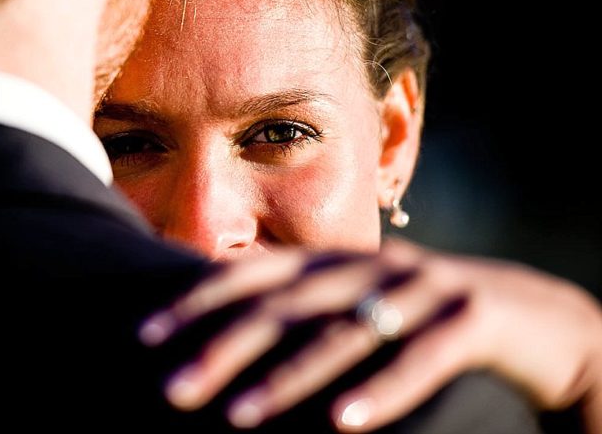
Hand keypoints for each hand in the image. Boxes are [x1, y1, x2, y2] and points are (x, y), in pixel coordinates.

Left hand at [140, 238, 601, 431]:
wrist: (531, 311)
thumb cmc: (421, 317)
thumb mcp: (356, 306)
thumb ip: (301, 314)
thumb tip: (225, 342)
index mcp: (334, 261)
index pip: (253, 272)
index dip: (198, 299)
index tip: (145, 334)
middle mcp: (368, 266)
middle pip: (284, 304)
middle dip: (223, 346)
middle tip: (173, 390)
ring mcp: (421, 287)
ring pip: (344, 333)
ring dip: (288, 378)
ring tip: (237, 417)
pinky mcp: (472, 318)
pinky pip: (423, 358)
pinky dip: (382, 391)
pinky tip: (343, 426)